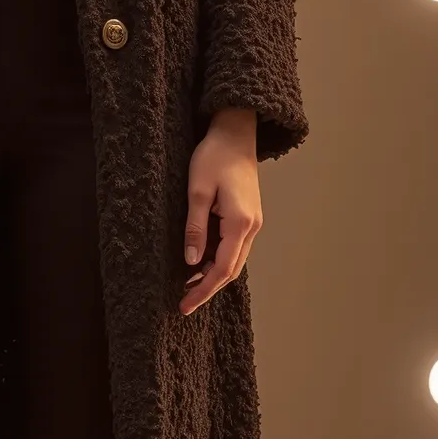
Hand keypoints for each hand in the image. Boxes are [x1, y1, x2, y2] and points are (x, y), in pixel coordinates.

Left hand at [179, 106, 261, 314]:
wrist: (236, 133)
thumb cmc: (214, 156)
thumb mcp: (197, 191)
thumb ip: (195, 228)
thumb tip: (191, 261)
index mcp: (240, 223)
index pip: (222, 269)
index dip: (203, 290)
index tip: (185, 305)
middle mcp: (252, 227)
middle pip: (231, 270)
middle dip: (207, 288)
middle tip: (183, 302)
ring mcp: (253, 222)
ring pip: (234, 259)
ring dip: (212, 274)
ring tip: (186, 285)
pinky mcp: (248, 216)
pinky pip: (234, 246)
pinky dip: (218, 259)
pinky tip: (200, 262)